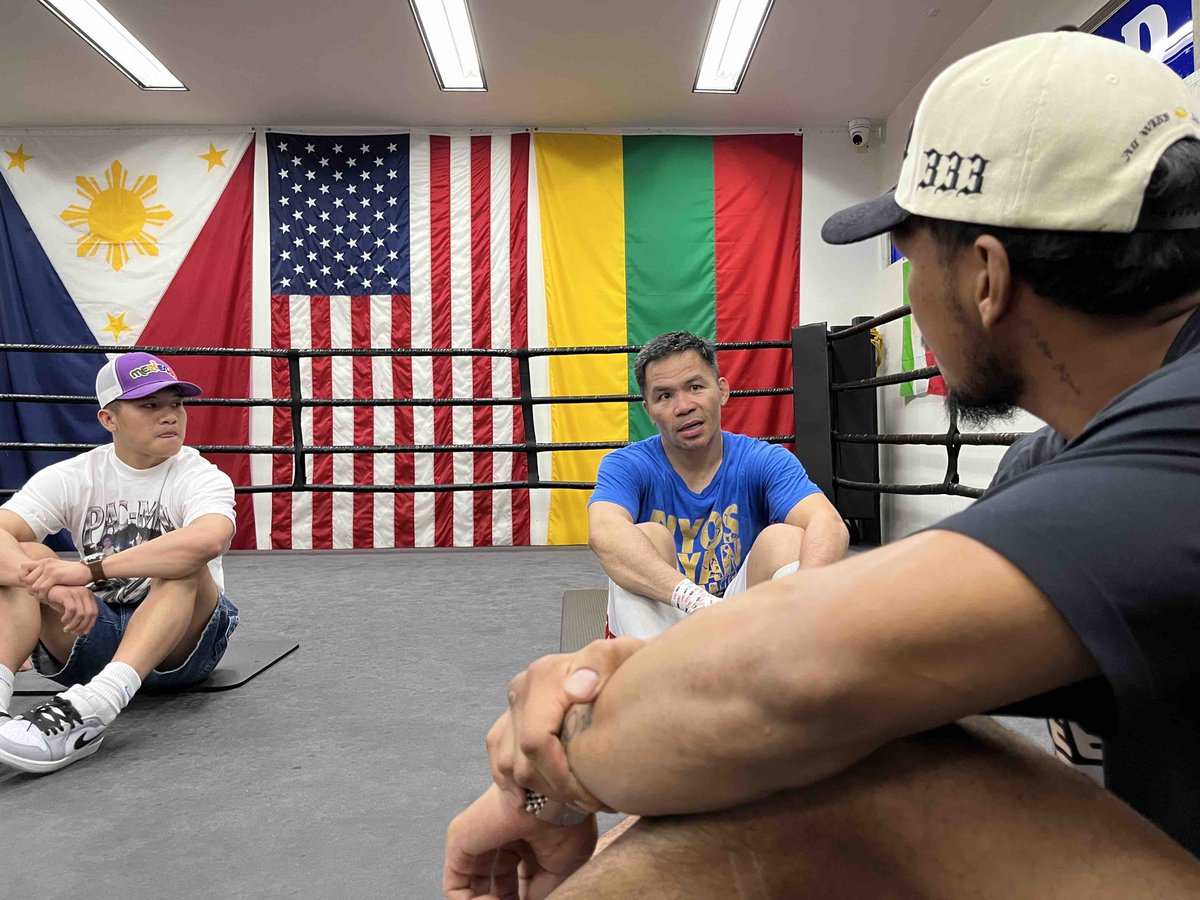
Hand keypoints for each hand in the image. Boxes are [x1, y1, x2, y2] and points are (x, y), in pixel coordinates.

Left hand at [19, 558, 90, 598]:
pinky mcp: (56, 576)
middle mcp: (45, 563)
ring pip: (33, 586)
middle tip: (39, 596)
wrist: (89, 571)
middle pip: (27, 580)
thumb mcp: (56, 569)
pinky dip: (44, 596)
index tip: (29, 585)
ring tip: (44, 598)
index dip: (22, 577)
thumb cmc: (73, 573)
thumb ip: (44, 573)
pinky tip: (49, 599)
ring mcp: (50, 569)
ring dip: (38, 595)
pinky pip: (42, 589)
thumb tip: (31, 582)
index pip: (23, 567)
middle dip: (31, 590)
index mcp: (44, 561)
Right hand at [44, 584, 97, 636]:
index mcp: (89, 596)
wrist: (45, 591)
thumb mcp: (71, 609)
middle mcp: (85, 593)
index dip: (89, 625)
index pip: (94, 613)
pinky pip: (71, 609)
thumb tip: (84, 631)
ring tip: (67, 628)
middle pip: (89, 614)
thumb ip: (79, 617)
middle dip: (81, 626)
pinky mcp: (67, 594)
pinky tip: (63, 620)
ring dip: (73, 624)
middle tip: (73, 632)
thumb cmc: (58, 599)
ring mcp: (77, 592)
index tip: (83, 633)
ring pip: (81, 613)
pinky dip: (68, 617)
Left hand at [444, 783, 596, 899]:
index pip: (514, 883)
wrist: (555, 800)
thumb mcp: (561, 868)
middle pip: (494, 885)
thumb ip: (541, 892)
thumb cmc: (567, 825)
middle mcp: (501, 840)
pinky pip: (455, 886)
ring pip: (472, 888)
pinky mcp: (460, 842)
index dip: (521, 898)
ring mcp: (480, 841)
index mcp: (524, 843)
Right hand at [489, 637, 644, 812]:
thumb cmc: (624, 666)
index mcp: (543, 677)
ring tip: (577, 804)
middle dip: (556, 792)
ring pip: (509, 767)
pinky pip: (498, 760)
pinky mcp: (508, 721)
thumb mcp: (623, 654)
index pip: (537, 743)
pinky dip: (511, 784)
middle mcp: (521, 691)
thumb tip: (579, 689)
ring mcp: (512, 707)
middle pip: (523, 762)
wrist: (617, 666)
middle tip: (593, 804)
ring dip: (540, 793)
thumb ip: (601, 663)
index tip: (593, 796)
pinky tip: (531, 800)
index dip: (561, 778)